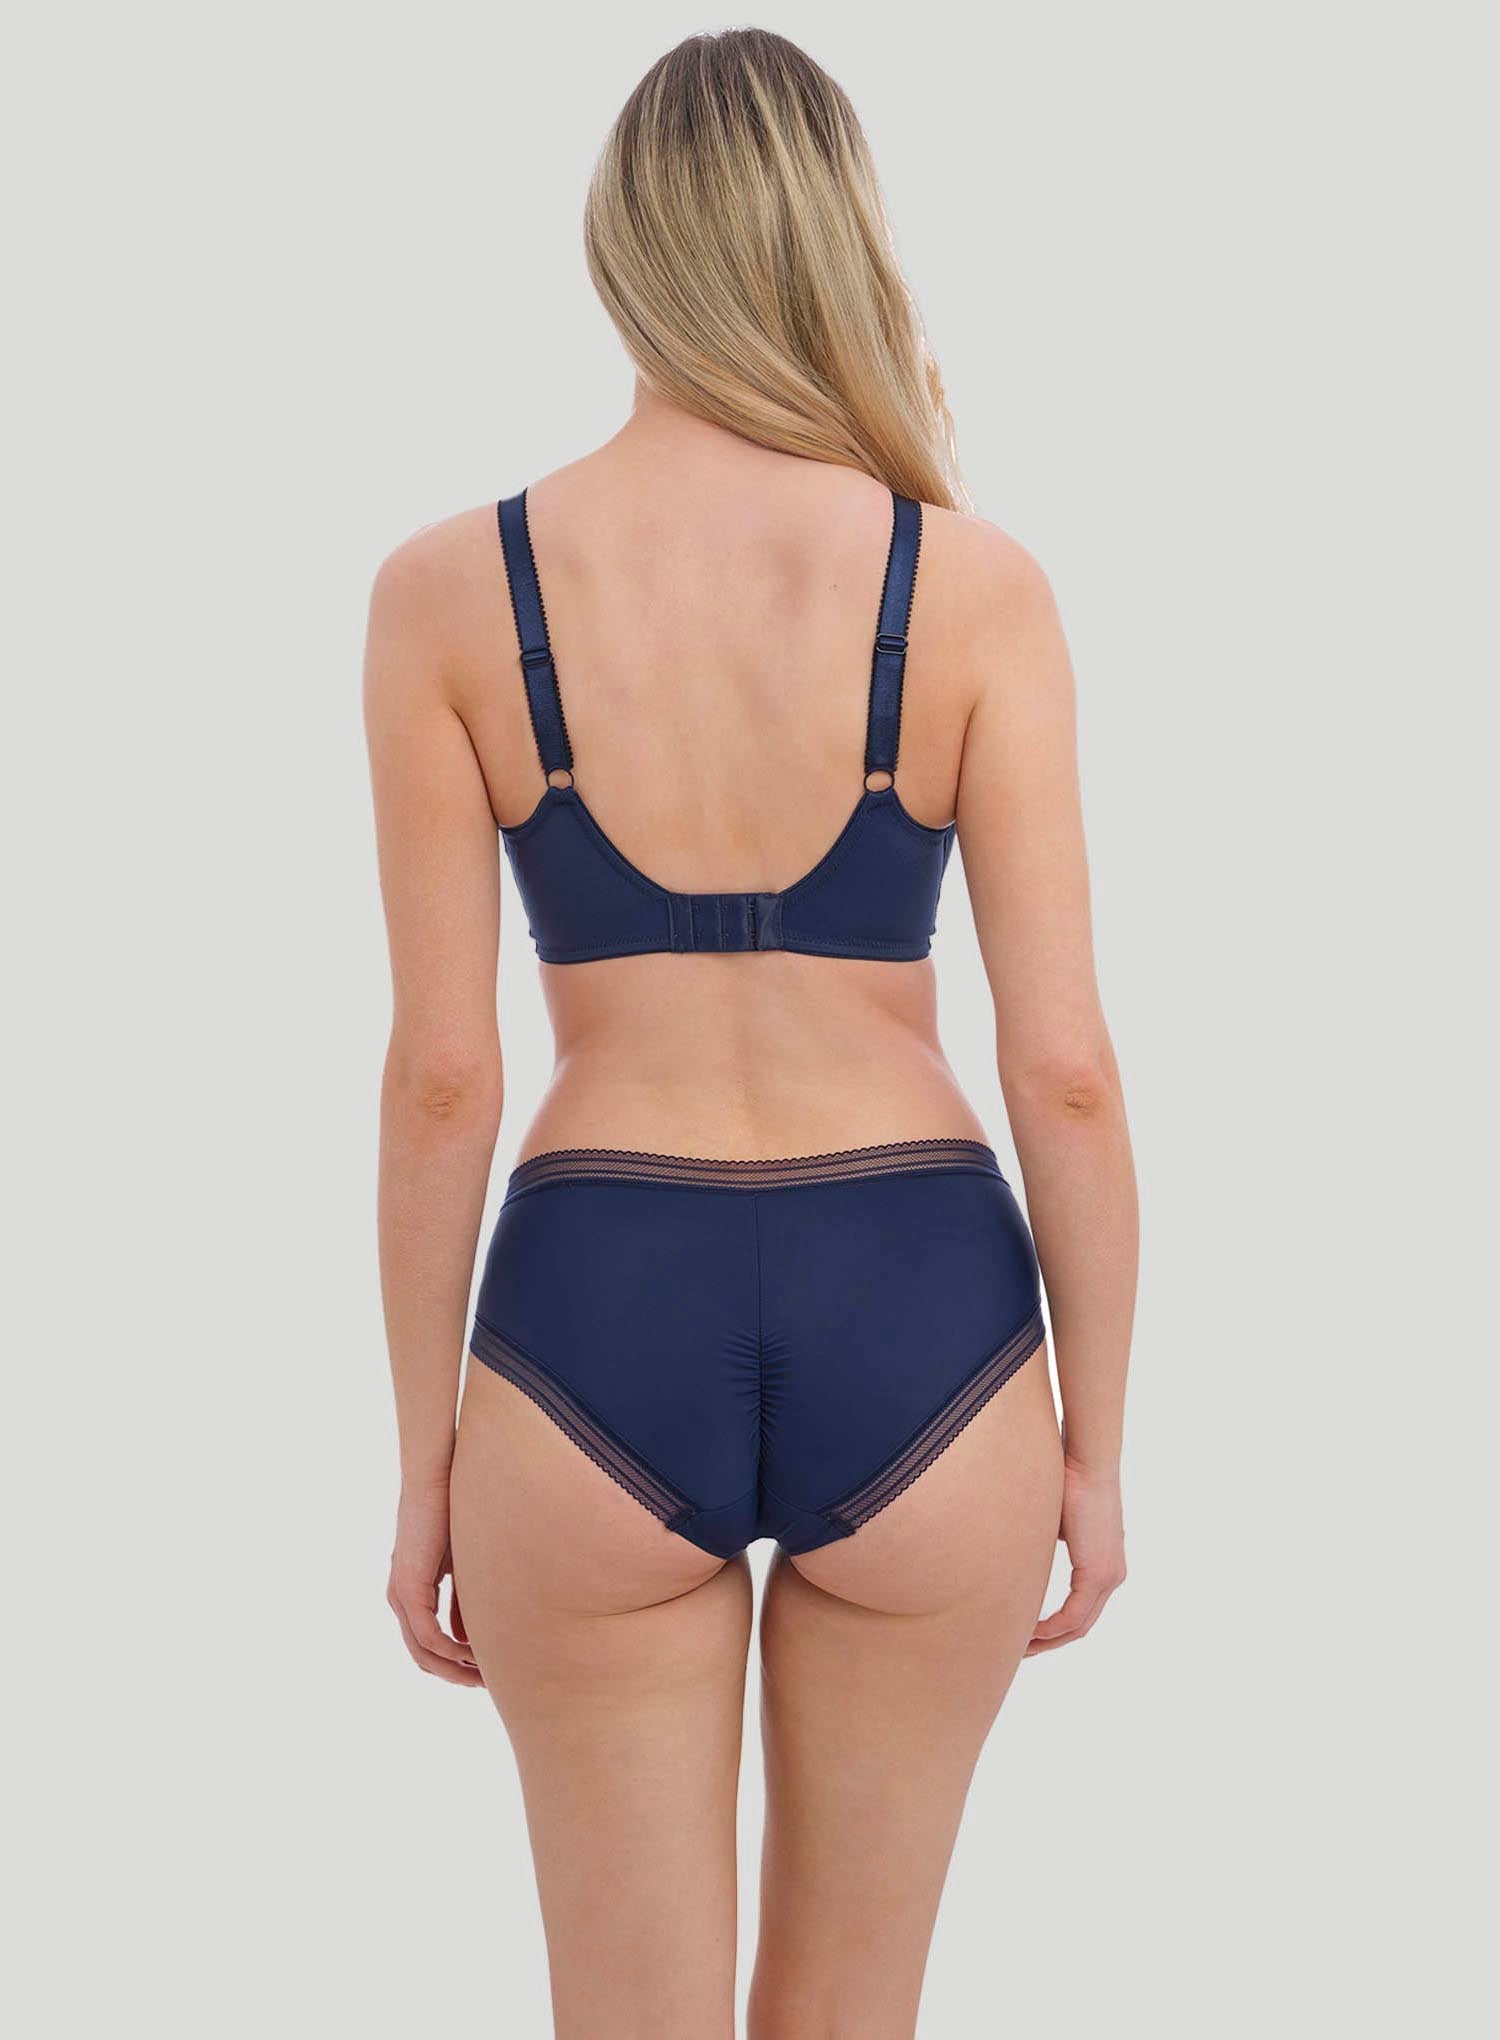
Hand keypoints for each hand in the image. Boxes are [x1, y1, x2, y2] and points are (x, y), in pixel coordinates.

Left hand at [387, 1478, 483, 1685]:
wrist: (436, 1478)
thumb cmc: (452, 1511)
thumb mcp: (461, 1566)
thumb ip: (462, 1603)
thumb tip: (467, 1640)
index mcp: (410, 1592)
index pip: (426, 1644)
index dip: (454, 1665)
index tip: (483, 1673)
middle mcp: (399, 1599)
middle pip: (422, 1658)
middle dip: (455, 1675)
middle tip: (487, 1685)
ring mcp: (400, 1596)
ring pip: (423, 1653)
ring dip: (455, 1668)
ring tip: (486, 1676)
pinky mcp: (408, 1589)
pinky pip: (428, 1636)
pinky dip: (452, 1651)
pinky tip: (475, 1655)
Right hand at [1026, 1458, 1125, 1656]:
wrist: (1086, 1462)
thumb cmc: (1067, 1480)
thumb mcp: (1054, 1523)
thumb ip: (1043, 1546)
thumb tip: (1018, 1554)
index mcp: (1104, 1563)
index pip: (1081, 1608)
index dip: (1055, 1626)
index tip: (1029, 1632)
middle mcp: (1112, 1575)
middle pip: (1081, 1624)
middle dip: (1051, 1641)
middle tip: (1022, 1650)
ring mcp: (1109, 1576)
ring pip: (1078, 1625)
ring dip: (1049, 1639)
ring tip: (1021, 1646)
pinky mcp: (1098, 1574)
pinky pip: (1073, 1616)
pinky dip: (1051, 1628)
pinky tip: (1030, 1633)